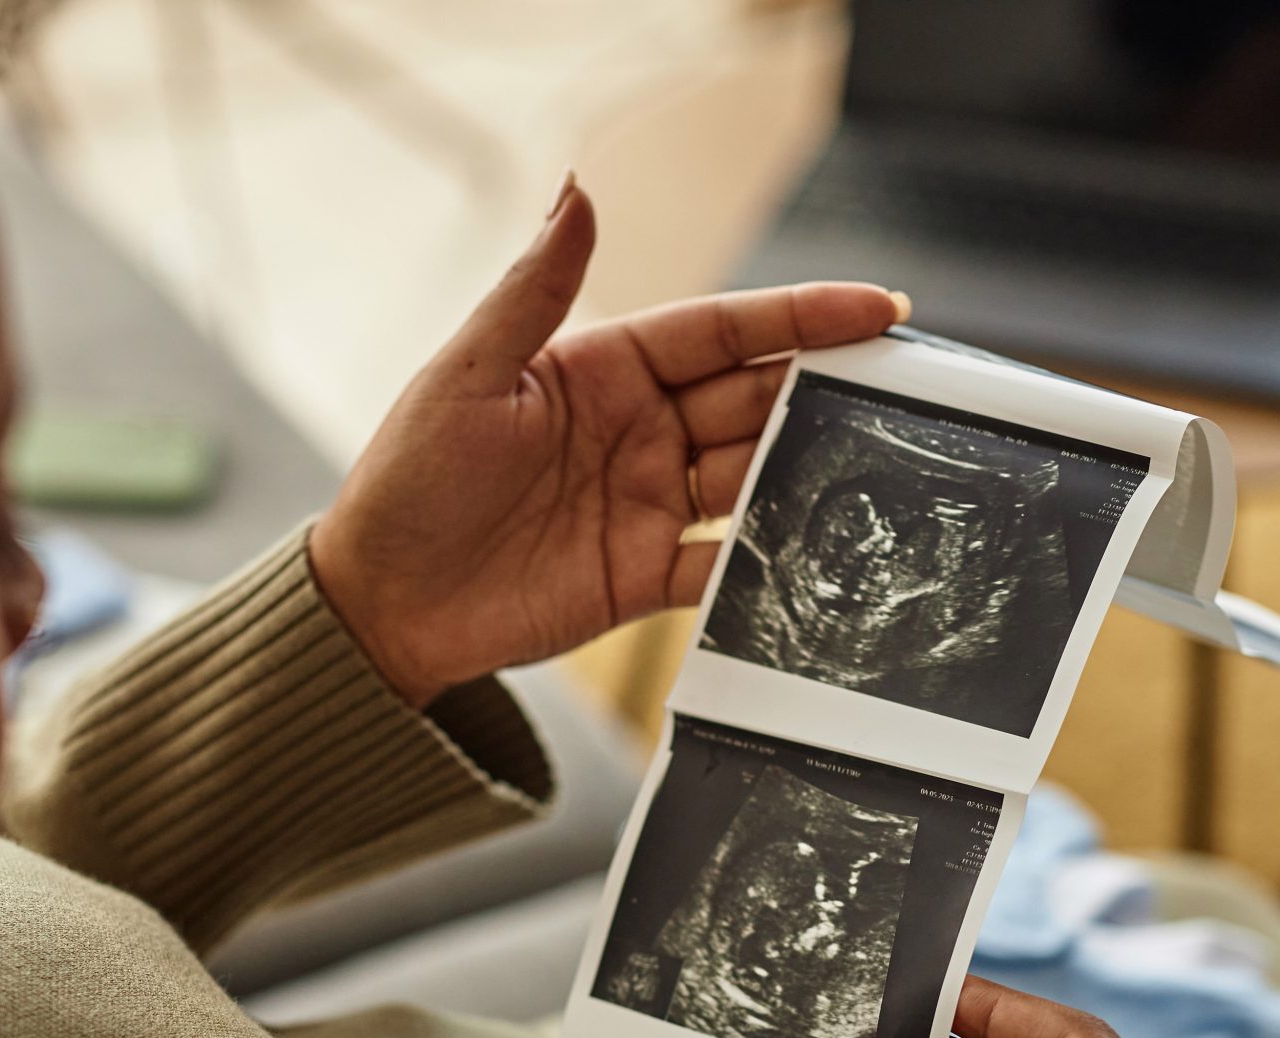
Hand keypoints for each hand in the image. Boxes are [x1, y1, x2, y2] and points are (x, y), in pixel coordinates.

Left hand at [308, 175, 906, 706]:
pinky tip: (813, 551)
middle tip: (898, 391)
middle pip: (753, 399)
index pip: (721, 330)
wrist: (381, 604)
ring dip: (807, 469)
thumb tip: (577, 191)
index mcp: (604, 367)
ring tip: (870, 468)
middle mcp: (640, 429)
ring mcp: (650, 502)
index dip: (801, 318)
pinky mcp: (648, 575)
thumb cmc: (408, 481)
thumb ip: (534, 292)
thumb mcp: (467, 376)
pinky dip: (770, 555)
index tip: (877, 307)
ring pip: (754, 474)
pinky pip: (727, 560)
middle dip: (823, 391)